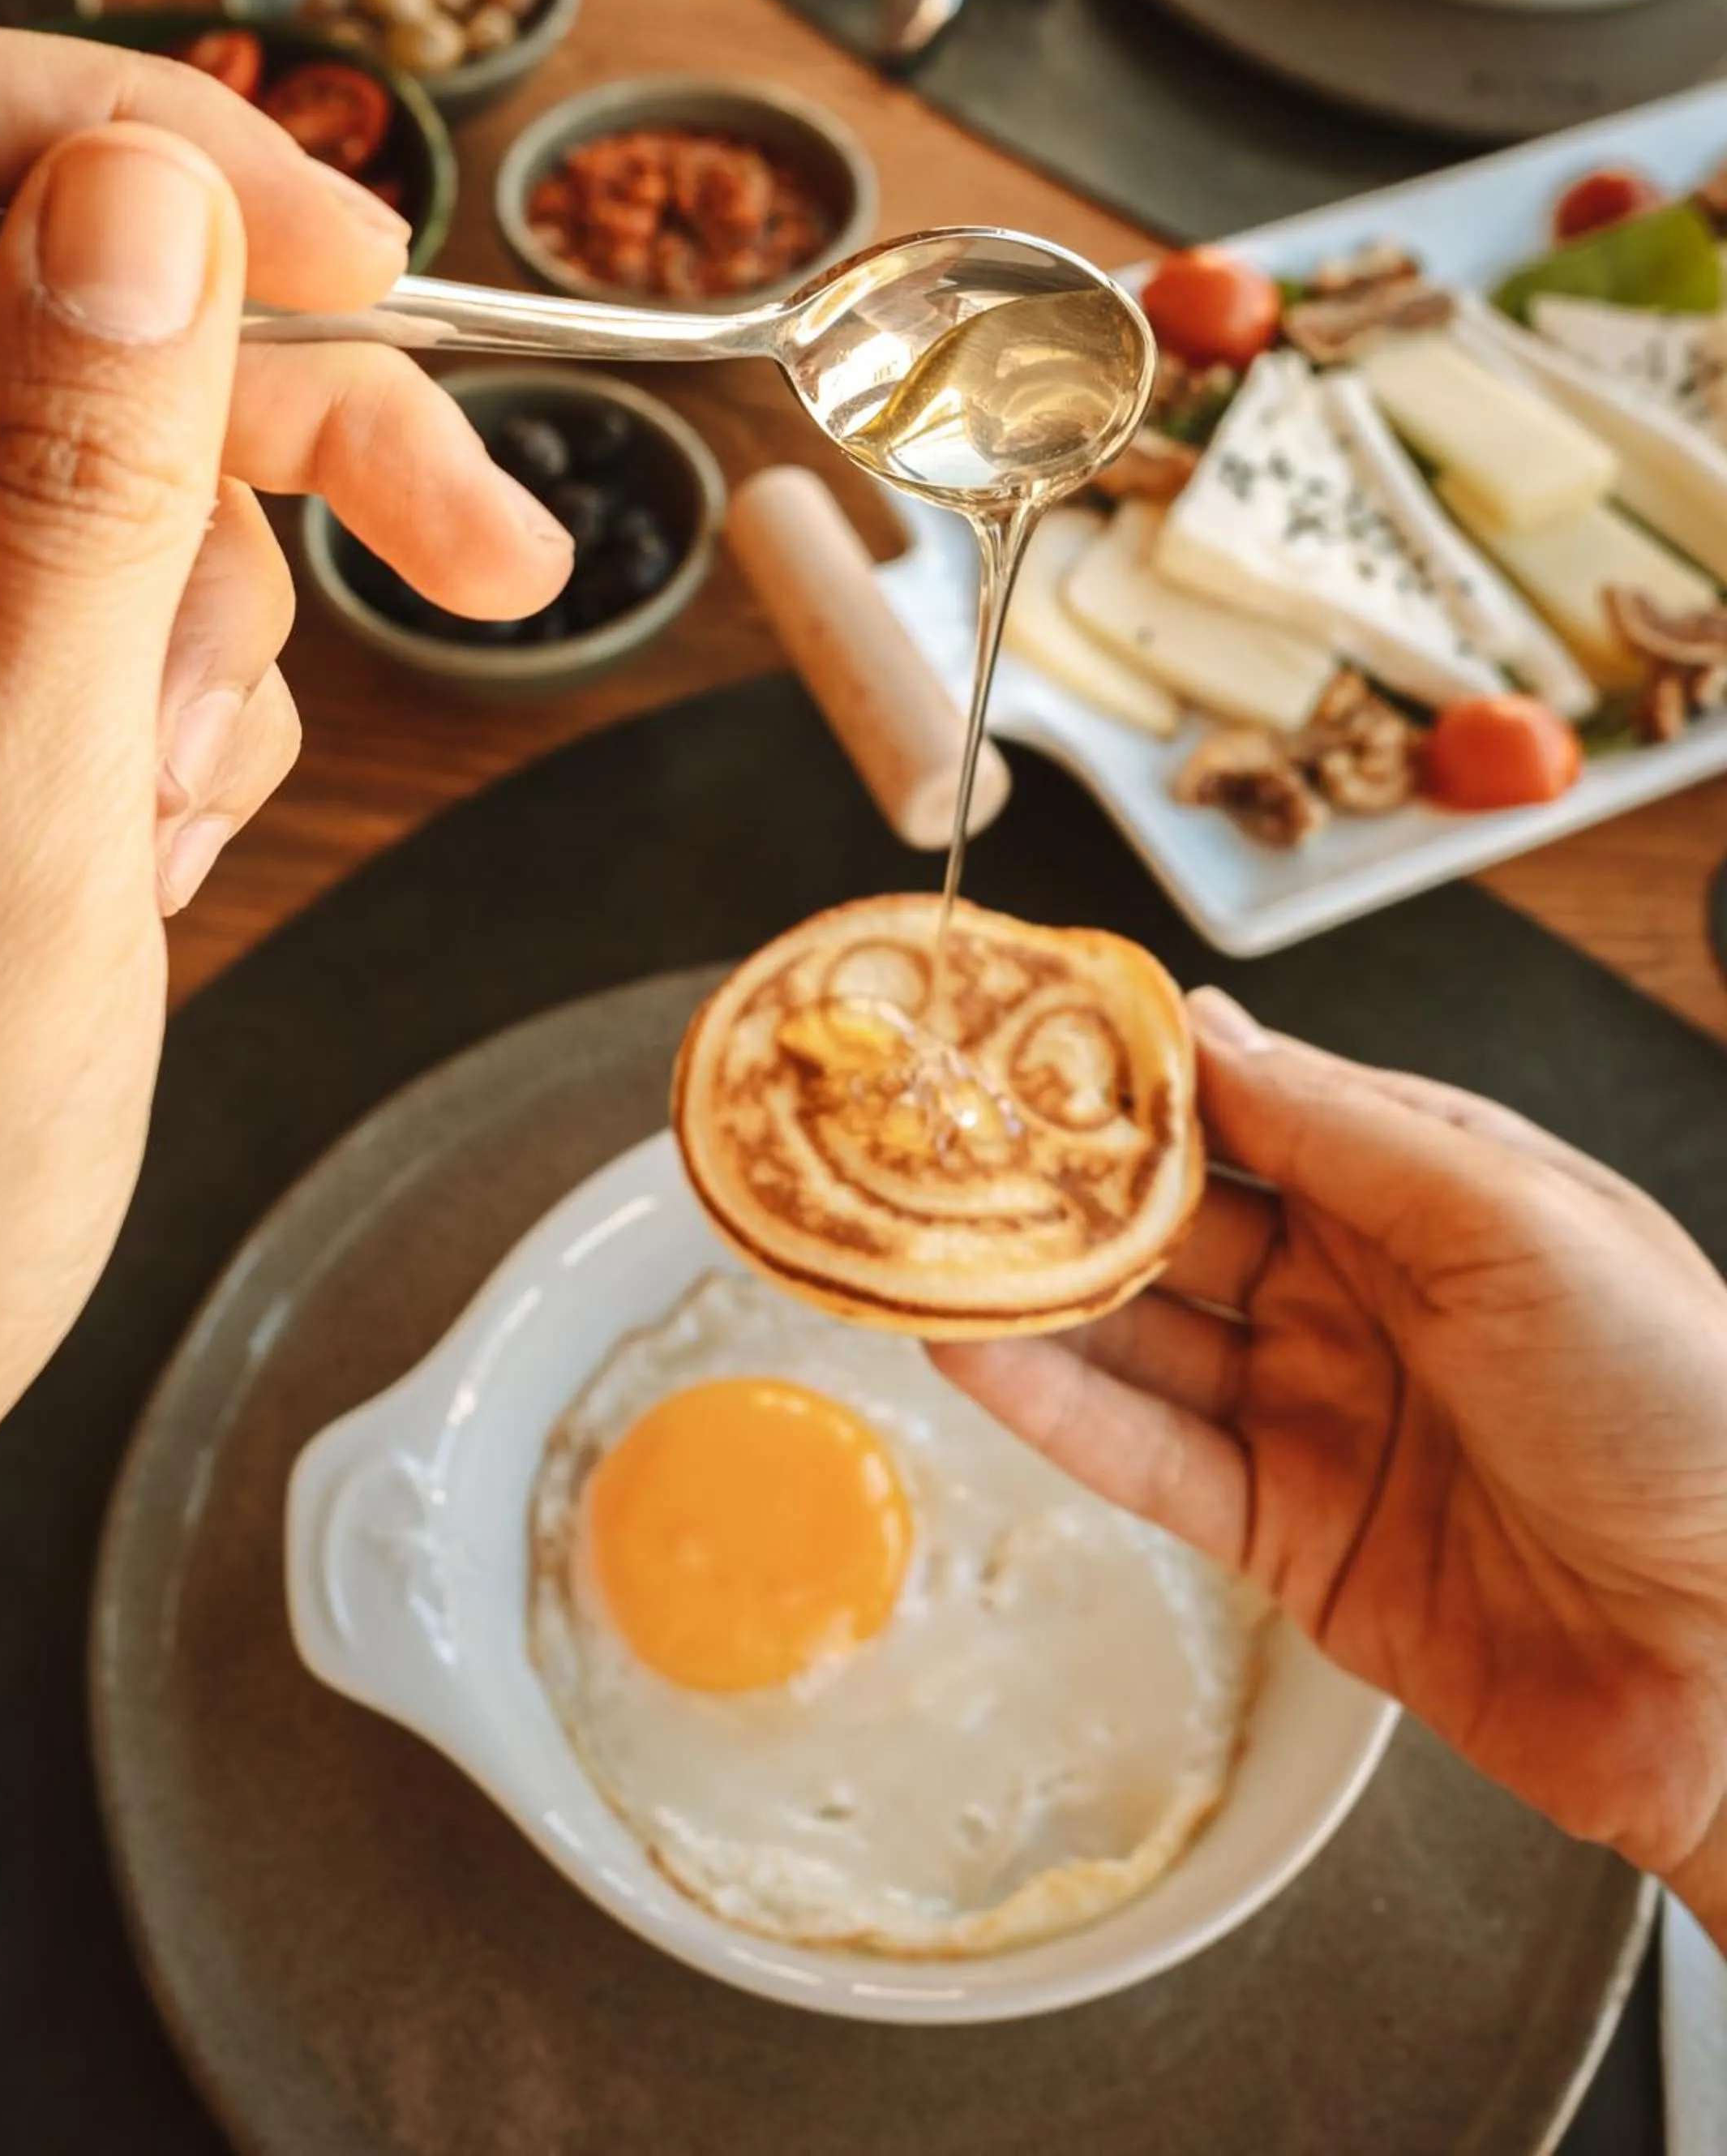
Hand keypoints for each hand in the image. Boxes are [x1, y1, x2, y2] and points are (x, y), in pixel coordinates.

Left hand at [0, 19, 569, 1776]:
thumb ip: (67, 507)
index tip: (350, 258)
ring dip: (219, 631)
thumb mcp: (6, 845)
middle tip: (485, 542)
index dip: (137, 143)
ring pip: (121, 472)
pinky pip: (113, 608)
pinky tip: (141, 856)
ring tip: (165, 832)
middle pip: (65, 305)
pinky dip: (179, 712)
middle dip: (290, 414)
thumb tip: (137, 203)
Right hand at [933, 992, 1726, 1940]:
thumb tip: (1200, 1025)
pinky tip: (968, 1354)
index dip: (1131, 1067)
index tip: (1016, 1026)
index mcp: (1430, 1190)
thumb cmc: (1683, 1403)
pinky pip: (1146, 1458)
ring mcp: (1315, 1410)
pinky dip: (1053, 1408)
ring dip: (1027, 1291)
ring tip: (909, 1236)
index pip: (1247, 1102)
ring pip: (1137, 1336)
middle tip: (927, 1132)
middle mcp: (1361, 1289)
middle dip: (1052, 1177)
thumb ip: (1343, 1126)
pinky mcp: (1286, 1534)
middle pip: (1172, 1218)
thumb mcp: (1514, 1220)